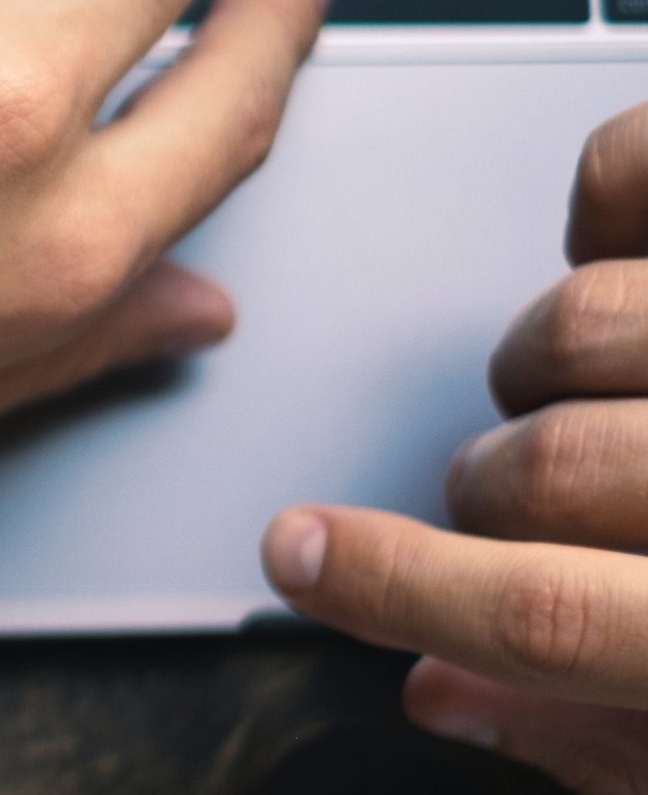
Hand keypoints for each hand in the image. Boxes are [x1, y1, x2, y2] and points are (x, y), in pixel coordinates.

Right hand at [264, 103, 647, 792]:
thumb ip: (601, 735)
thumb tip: (439, 690)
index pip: (545, 623)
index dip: (398, 593)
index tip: (294, 556)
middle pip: (543, 470)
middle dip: (488, 489)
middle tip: (495, 492)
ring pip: (587, 324)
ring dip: (546, 356)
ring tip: (584, 385)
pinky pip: (642, 171)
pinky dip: (608, 189)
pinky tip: (611, 241)